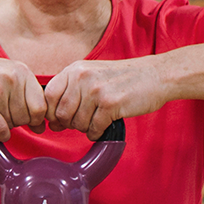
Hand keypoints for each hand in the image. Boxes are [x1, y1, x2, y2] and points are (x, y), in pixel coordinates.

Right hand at [0, 45, 45, 140]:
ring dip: (5, 125)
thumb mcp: (7, 72)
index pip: (41, 105)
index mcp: (21, 71)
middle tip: (6, 115)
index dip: (37, 118)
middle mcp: (11, 79)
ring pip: (12, 123)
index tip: (31, 121)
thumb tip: (40, 125)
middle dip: (19, 122)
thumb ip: (25, 93)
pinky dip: (0, 134)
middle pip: (27, 116)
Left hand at [43, 58, 169, 138]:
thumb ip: (71, 92)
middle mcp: (82, 78)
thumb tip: (51, 122)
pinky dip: (96, 133)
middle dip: (70, 123)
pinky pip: (93, 128)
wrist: (155, 75)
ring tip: (96, 121)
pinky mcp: (110, 104)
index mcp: (74, 70)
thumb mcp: (91, 74)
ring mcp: (96, 91)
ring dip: (85, 128)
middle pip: (61, 113)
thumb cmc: (122, 78)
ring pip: (77, 123)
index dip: (51, 112)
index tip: (59, 119)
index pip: (48, 95)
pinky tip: (103, 127)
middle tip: (83, 122)